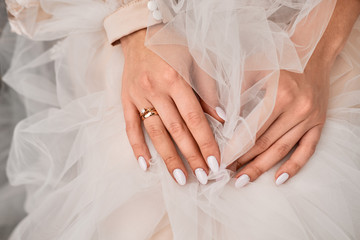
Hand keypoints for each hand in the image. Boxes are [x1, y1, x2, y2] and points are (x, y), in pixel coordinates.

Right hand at [120, 29, 220, 184]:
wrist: (140, 35)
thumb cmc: (172, 47)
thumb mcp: (195, 61)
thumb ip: (207, 90)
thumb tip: (222, 117)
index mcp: (175, 79)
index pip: (194, 118)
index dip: (205, 141)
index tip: (215, 162)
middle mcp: (155, 90)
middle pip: (176, 130)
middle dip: (191, 156)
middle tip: (203, 177)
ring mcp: (138, 97)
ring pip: (155, 133)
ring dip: (168, 158)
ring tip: (180, 178)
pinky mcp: (126, 101)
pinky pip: (130, 128)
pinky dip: (137, 147)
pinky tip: (145, 166)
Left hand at [230, 0, 359, 186]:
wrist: (313, 53)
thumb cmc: (277, 59)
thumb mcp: (253, 68)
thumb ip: (236, 92)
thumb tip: (221, 119)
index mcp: (279, 95)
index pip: (252, 130)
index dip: (235, 147)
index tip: (221, 160)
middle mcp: (297, 109)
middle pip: (265, 143)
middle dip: (244, 161)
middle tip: (227, 174)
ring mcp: (310, 118)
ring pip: (282, 150)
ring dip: (262, 167)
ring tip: (244, 180)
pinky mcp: (318, 123)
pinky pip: (307, 150)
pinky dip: (294, 166)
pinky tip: (279, 179)